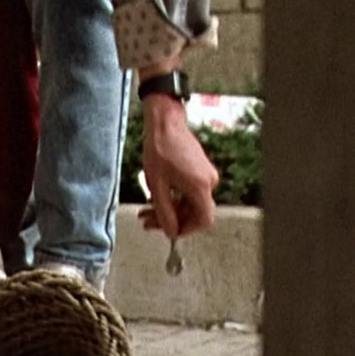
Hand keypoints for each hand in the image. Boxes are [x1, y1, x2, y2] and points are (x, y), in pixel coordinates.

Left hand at [137, 94, 218, 238]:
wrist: (165, 123)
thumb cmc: (160, 149)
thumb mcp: (157, 185)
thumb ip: (164, 212)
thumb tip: (171, 232)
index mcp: (200, 186)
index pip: (204, 221)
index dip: (187, 230)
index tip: (169, 231)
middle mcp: (209, 182)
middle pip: (194, 213)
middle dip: (171, 220)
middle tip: (147, 222)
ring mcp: (206, 176)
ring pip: (189, 204)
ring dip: (169, 210)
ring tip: (146, 212)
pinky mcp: (200, 171)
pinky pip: (189, 193)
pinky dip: (173, 199)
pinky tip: (155, 199)